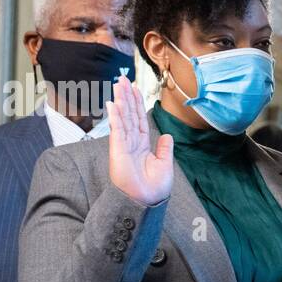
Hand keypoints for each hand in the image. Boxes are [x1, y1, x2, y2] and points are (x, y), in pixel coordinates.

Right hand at [107, 75, 172, 205]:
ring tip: (119, 84)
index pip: (139, 120)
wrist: (146, 202)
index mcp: (143, 146)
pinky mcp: (118, 150)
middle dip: (127, 96)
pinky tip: (113, 103)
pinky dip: (115, 116)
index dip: (137, 104)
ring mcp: (123, 145)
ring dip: (121, 100)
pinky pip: (117, 129)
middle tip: (123, 79)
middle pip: (129, 115)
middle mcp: (132, 143)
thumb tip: (168, 136)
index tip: (135, 89)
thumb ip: (165, 149)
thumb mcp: (165, 165)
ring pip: (122, 118)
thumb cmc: (154, 189)